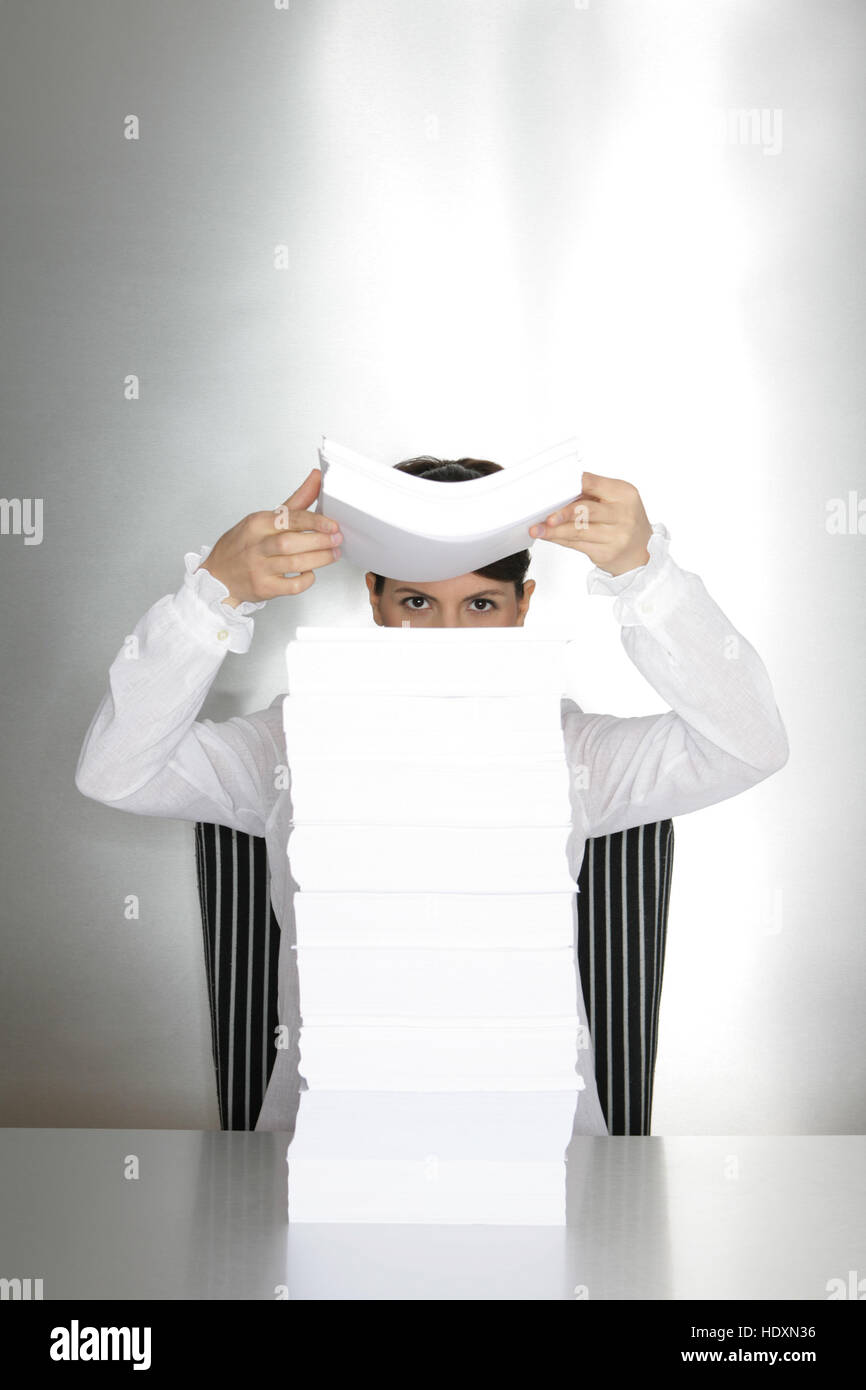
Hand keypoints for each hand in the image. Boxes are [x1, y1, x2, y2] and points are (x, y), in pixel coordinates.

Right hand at [200, 468, 342, 605]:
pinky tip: (311, 572)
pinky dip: (306, 579)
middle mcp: (257, 545)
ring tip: (333, 554)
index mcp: (257, 523)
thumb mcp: (264, 519)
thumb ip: (295, 502)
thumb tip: (317, 478)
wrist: (217, 576)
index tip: (332, 525)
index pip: (289, 518)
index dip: (315, 521)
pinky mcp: (264, 587)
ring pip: (294, 563)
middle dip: (320, 541)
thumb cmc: (242, 546)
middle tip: (337, 539)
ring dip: (319, 558)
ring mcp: (259, 568)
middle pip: (292, 542)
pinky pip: (291, 586)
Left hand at [529, 470, 652, 576]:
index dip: (570, 485)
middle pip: (586, 511)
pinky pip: (577, 545)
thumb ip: (592, 493)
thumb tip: (557, 491)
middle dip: (562, 514)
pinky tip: (549, 536)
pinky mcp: (606, 553)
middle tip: (545, 517)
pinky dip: (560, 540)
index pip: (593, 483)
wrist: (642, 551)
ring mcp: (616, 536)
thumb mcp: (616, 500)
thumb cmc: (624, 520)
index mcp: (624, 493)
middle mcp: (623, 514)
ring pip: (578, 531)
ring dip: (554, 531)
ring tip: (537, 529)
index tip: (551, 488)